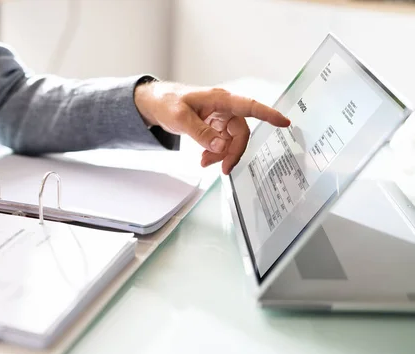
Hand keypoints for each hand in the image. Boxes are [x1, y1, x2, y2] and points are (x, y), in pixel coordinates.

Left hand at [134, 81, 290, 173]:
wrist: (155, 103)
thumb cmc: (167, 102)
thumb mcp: (181, 118)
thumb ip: (201, 133)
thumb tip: (220, 147)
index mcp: (220, 99)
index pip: (249, 107)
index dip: (268, 114)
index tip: (284, 122)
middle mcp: (224, 107)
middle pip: (241, 132)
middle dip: (234, 152)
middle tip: (225, 169)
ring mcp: (219, 117)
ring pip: (231, 140)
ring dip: (222, 154)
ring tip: (205, 163)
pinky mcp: (214, 125)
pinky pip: (222, 142)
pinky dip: (215, 152)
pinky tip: (205, 159)